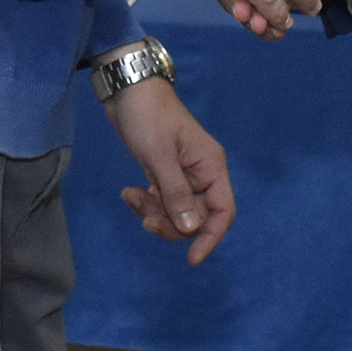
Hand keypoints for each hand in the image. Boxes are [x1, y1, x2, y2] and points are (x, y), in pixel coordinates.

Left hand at [105, 74, 234, 264]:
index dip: (211, 237)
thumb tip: (191, 229)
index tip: (192, 259)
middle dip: (171, 224)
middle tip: (145, 219)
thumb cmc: (148, 117)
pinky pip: (163, 200)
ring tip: (132, 198)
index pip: (222, 211)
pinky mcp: (165, 172)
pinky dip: (146, 203)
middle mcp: (202, 173)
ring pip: (177, 211)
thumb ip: (176, 194)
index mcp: (211, 166)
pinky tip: (129, 193)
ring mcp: (183, 173)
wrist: (128, 91)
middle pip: (197, 216)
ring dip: (155, 213)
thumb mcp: (159, 157)